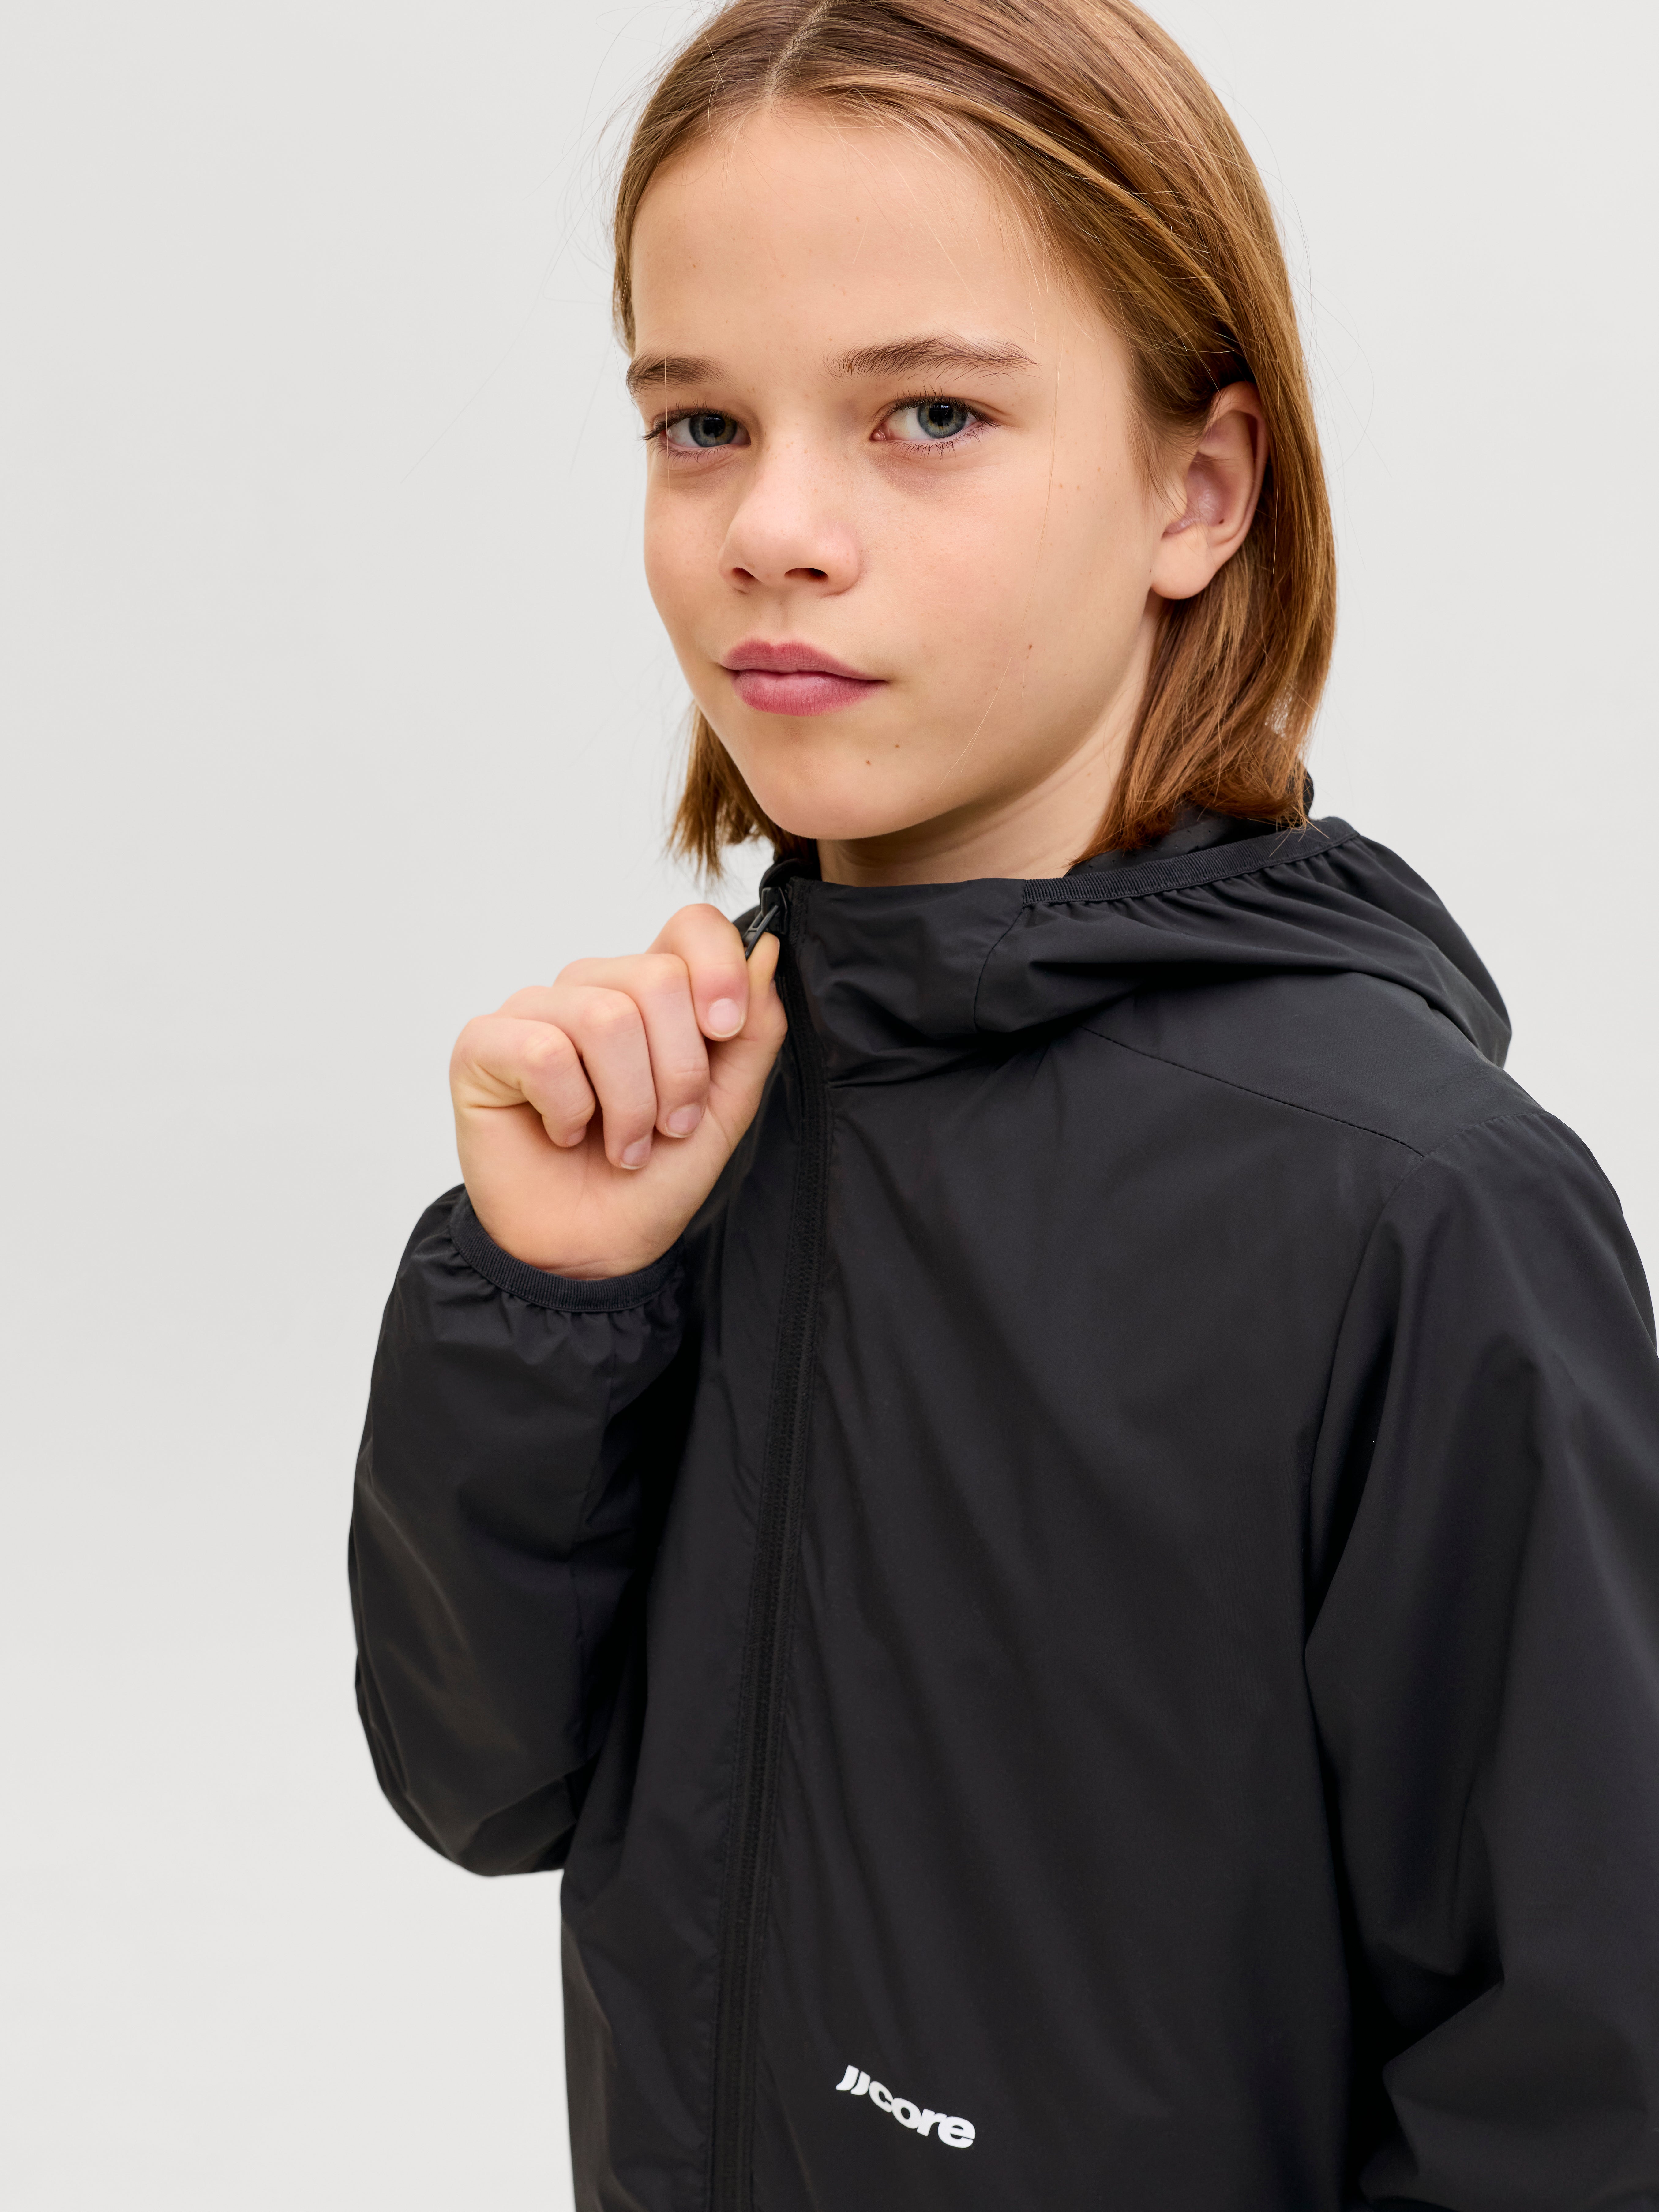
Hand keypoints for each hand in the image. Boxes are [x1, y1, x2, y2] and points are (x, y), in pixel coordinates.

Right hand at [450, 904, 786, 1278]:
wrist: (594, 1250)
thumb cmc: (653, 1179)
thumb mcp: (727, 1106)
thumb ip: (754, 1030)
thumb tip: (767, 950)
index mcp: (650, 992)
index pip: (690, 926)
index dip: (718, 970)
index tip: (724, 1031)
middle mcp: (591, 987)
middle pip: (656, 977)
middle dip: (679, 1071)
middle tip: (667, 1127)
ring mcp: (533, 1011)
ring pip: (604, 1017)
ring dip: (629, 1104)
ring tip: (623, 1145)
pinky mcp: (483, 1044)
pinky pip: (543, 1051)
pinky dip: (568, 1109)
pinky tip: (562, 1133)